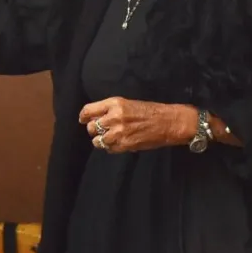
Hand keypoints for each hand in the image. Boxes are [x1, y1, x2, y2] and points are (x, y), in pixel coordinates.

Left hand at [79, 97, 193, 153]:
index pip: (88, 110)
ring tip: (108, 138)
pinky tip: (117, 143)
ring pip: (98, 141)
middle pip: (91, 127)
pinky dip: (110, 147)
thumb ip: (110, 110)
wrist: (168, 122)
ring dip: (101, 140)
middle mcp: (114, 117)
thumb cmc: (149, 111)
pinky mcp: (125, 145)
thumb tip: (95, 117)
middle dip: (93, 129)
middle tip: (100, 130)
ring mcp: (119, 132)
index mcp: (115, 104)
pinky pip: (109, 149)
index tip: (82, 120)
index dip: (83, 116)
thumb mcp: (128, 103)